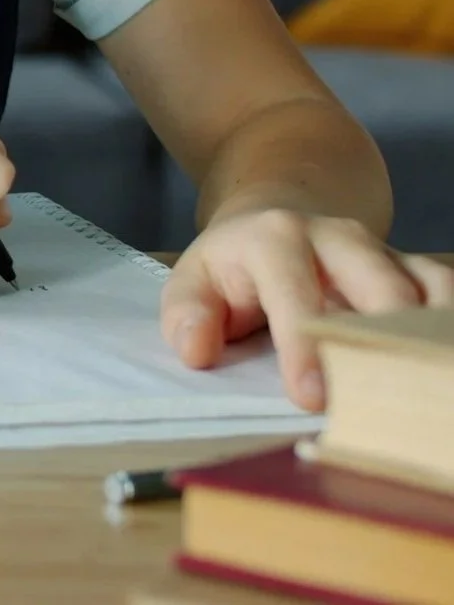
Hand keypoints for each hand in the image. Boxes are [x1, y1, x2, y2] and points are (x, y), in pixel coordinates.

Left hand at [160, 208, 453, 410]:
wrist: (275, 216)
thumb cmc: (233, 266)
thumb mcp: (192, 280)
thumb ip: (186, 314)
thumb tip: (197, 349)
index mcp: (276, 239)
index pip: (293, 289)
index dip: (303, 344)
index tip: (309, 396)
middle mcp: (337, 236)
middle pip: (375, 282)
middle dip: (382, 339)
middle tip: (383, 398)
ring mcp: (380, 250)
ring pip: (420, 286)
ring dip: (423, 335)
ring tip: (425, 383)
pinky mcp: (411, 268)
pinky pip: (444, 289)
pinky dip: (445, 325)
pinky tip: (440, 361)